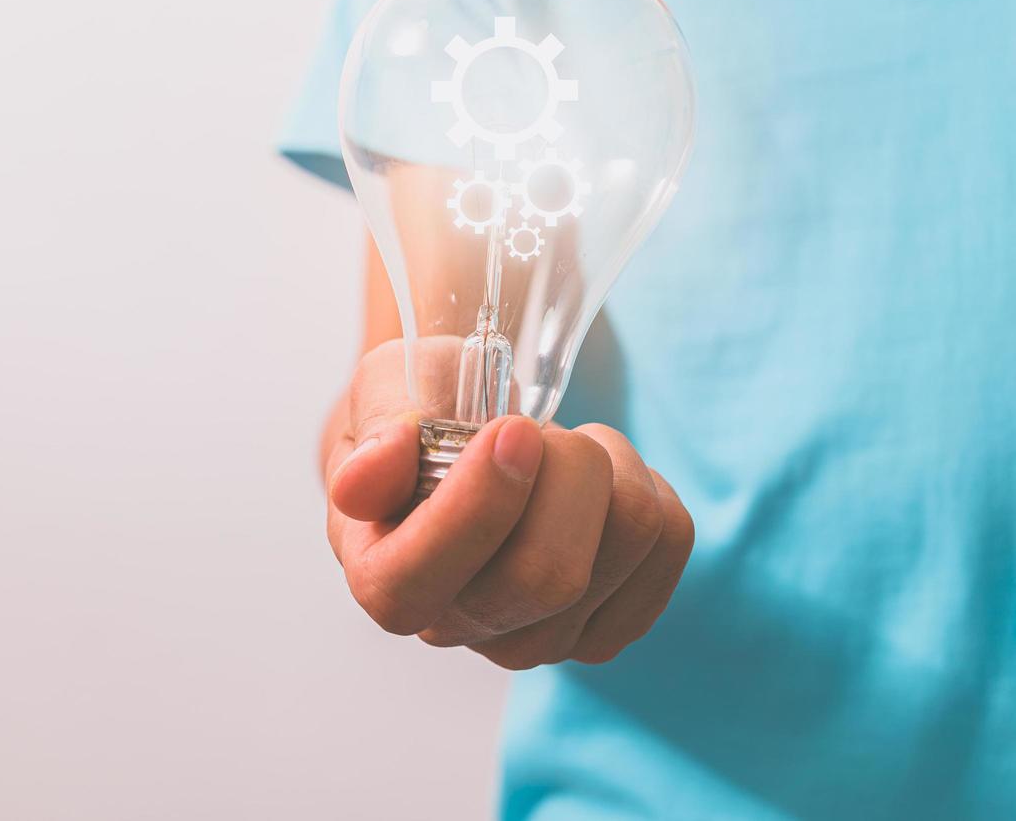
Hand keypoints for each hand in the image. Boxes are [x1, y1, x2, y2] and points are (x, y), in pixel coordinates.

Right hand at [322, 339, 693, 667]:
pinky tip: (598, 484)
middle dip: (566, 470)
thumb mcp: (384, 393)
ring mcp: (536, 640)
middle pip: (548, 577)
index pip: (421, 581)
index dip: (478, 506)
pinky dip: (649, 485)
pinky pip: (670, 544)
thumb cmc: (420, 419)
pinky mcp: (607, 627)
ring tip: (562, 446)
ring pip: (626, 546)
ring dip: (608, 465)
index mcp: (382, 578)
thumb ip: (375, 430)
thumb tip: (362, 484)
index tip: (510, 431)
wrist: (460, 442)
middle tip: (537, 428)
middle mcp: (455, 627)